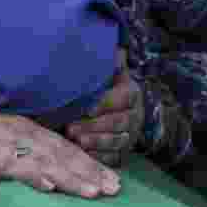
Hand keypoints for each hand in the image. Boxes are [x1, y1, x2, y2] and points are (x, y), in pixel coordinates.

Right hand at [0, 112, 121, 199]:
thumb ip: (17, 158)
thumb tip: (44, 177)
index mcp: (19, 126)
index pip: (61, 145)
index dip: (87, 160)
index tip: (109, 176)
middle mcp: (16, 129)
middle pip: (62, 151)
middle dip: (91, 169)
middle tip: (116, 188)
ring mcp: (3, 140)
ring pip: (47, 159)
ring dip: (73, 176)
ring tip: (96, 191)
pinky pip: (17, 165)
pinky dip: (37, 175)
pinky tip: (53, 186)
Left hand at [64, 49, 144, 166]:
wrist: (121, 111)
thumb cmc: (107, 88)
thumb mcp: (110, 73)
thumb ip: (109, 62)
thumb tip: (112, 48)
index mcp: (132, 93)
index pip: (124, 98)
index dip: (106, 103)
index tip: (87, 108)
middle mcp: (135, 116)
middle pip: (119, 123)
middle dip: (95, 126)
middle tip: (71, 128)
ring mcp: (131, 136)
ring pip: (118, 141)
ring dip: (96, 142)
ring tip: (77, 140)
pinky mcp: (124, 152)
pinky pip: (115, 158)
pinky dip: (100, 157)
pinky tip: (84, 154)